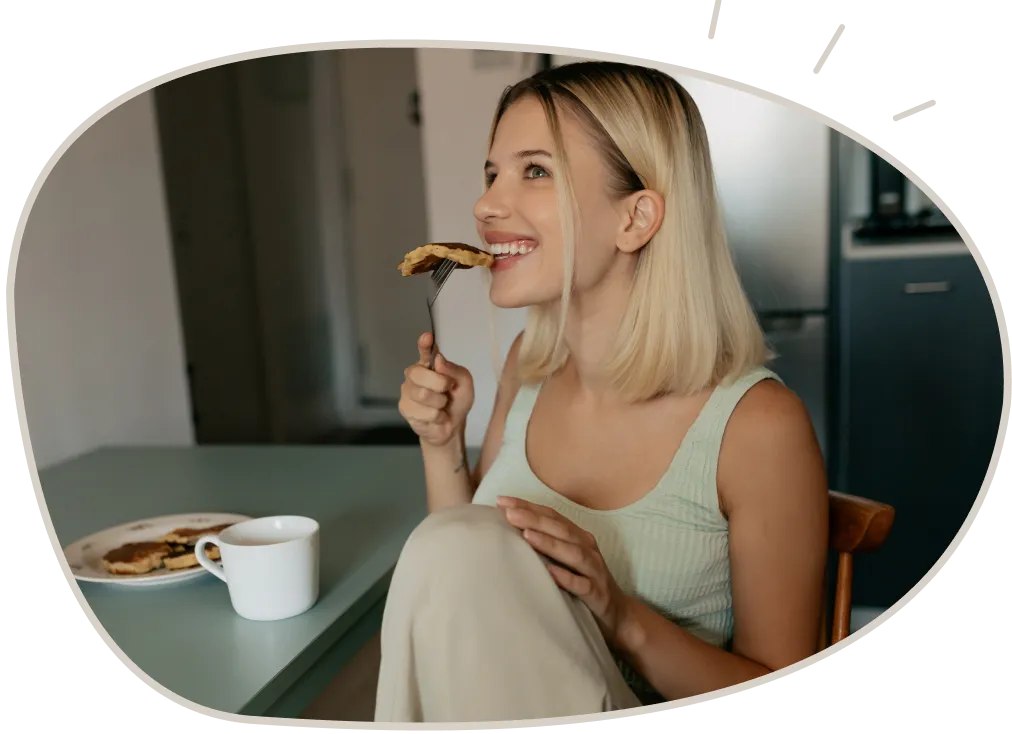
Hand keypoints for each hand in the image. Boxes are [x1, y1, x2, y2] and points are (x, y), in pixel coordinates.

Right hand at [399, 332, 473, 447]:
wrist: (452, 426)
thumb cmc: (456, 401)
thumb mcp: (464, 385)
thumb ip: (455, 371)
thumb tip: (439, 360)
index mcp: (430, 364)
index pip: (424, 351)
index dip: (424, 344)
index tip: (427, 337)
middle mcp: (415, 374)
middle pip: (420, 374)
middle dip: (439, 384)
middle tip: (447, 390)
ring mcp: (407, 390)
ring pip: (423, 394)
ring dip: (439, 403)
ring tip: (441, 406)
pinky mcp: (405, 407)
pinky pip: (424, 411)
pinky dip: (437, 416)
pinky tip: (436, 416)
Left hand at [497, 496, 631, 645]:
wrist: (617, 615)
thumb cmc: (582, 582)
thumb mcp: (565, 560)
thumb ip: (545, 546)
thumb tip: (509, 532)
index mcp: (577, 538)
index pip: (552, 516)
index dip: (528, 507)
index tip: (502, 501)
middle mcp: (587, 549)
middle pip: (560, 530)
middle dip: (534, 519)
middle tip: (509, 513)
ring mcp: (594, 571)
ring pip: (573, 553)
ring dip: (550, 543)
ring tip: (527, 535)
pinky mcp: (598, 594)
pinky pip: (582, 585)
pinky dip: (567, 578)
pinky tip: (550, 573)